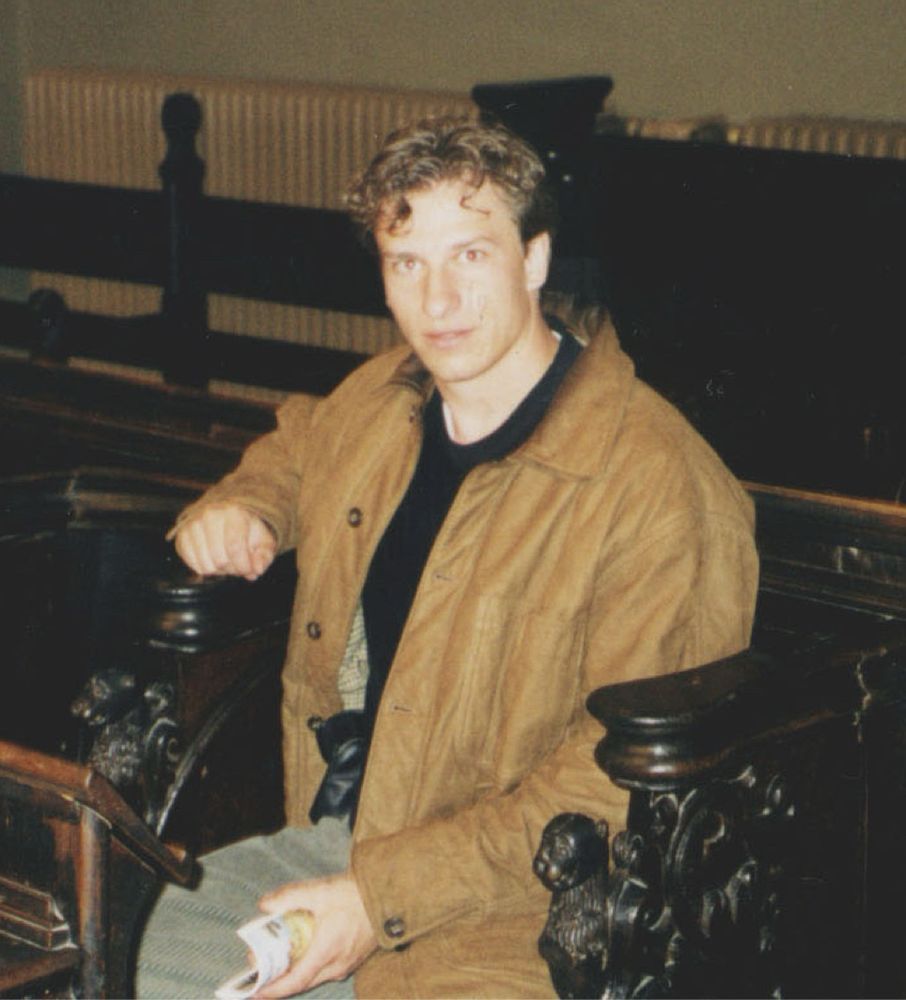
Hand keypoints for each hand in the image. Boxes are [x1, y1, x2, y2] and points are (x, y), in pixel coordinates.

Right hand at [174, 503, 275, 579]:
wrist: (227, 516)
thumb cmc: (247, 530)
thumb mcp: (264, 540)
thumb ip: (265, 556)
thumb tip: (257, 569)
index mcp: (234, 512)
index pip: (235, 548)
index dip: (243, 566)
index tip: (249, 570)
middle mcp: (210, 515)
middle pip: (220, 560)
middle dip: (233, 568)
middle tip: (238, 563)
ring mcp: (193, 524)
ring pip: (206, 565)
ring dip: (219, 570)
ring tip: (226, 559)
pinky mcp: (182, 535)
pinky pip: (193, 564)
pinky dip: (205, 568)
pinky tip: (213, 559)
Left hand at [254, 873, 377, 997]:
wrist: (387, 895)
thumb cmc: (355, 894)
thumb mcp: (320, 891)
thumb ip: (290, 897)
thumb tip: (265, 905)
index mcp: (327, 951)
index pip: (296, 980)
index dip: (274, 989)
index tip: (255, 991)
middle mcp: (337, 964)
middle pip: (303, 982)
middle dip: (280, 981)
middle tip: (262, 970)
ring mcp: (347, 964)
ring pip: (315, 977)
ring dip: (296, 973)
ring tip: (280, 960)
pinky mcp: (354, 958)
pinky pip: (327, 970)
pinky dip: (311, 966)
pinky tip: (305, 952)